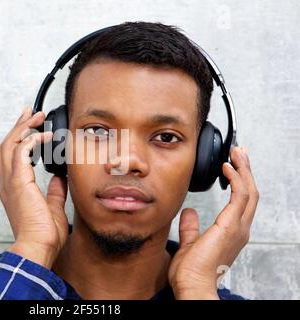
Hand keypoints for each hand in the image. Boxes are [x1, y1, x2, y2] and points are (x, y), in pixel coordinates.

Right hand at [0, 106, 68, 267]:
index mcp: (14, 188)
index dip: (19, 138)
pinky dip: (31, 140)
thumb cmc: (42, 234)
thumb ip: (54, 191)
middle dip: (18, 126)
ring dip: (23, 128)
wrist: (38, 246)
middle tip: (30, 113)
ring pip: (10, 145)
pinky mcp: (18, 182)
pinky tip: (44, 136)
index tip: (31, 127)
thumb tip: (59, 178)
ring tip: (36, 117)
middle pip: (6, 145)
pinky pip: (21, 152)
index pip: (11, 156)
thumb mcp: (52, 206)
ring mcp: (10, 182)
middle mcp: (8, 183)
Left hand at [168, 146, 258, 298]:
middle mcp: (239, 228)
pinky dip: (236, 179)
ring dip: (244, 170)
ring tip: (237, 153)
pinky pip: (240, 196)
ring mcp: (238, 227)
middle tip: (240, 152)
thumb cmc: (191, 271)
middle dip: (245, 170)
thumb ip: (191, 227)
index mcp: (231, 232)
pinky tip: (228, 167)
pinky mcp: (231, 225)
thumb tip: (189, 212)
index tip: (232, 165)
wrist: (192, 284)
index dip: (239, 181)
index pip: (241, 201)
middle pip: (250, 192)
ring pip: (249, 191)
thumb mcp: (190, 242)